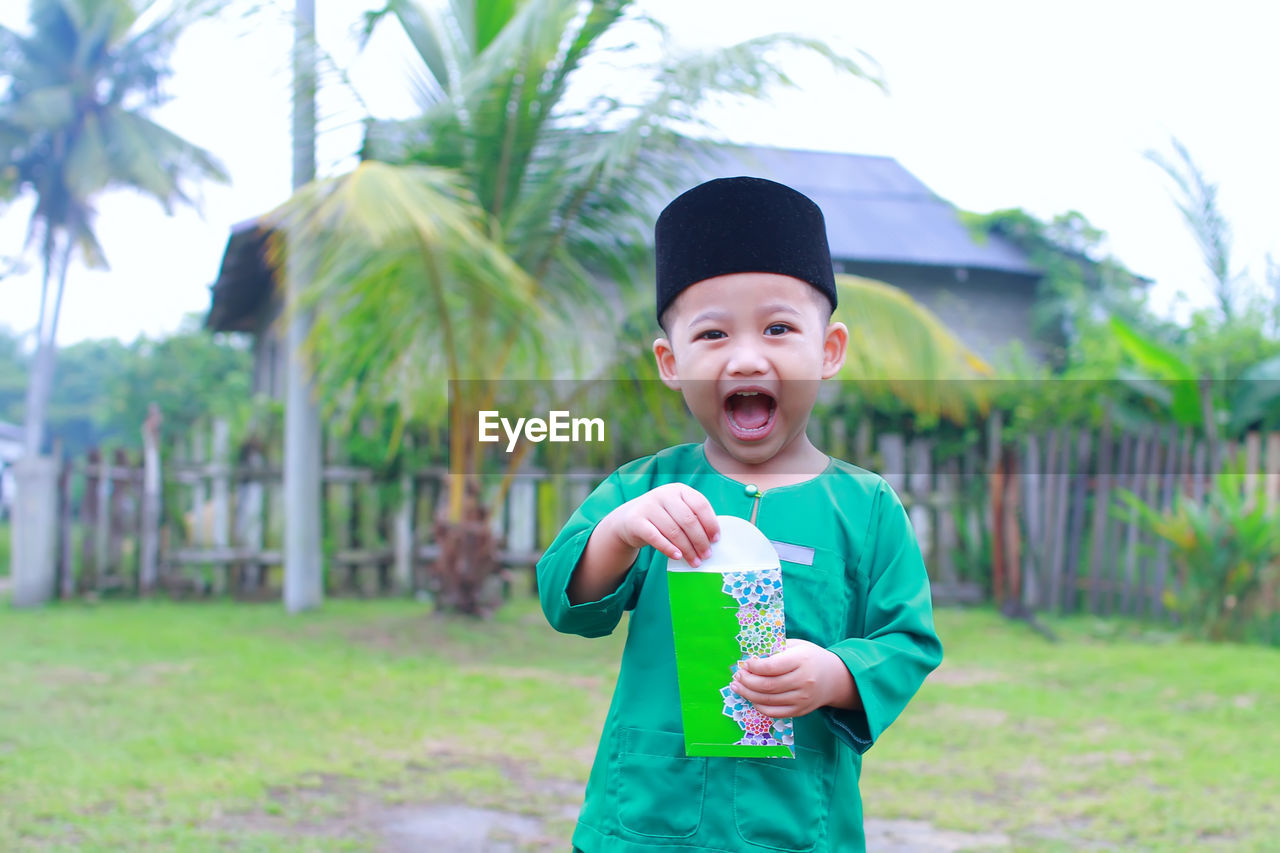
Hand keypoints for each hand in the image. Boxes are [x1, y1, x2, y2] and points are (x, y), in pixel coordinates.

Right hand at [601, 483, 719, 566]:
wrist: (628, 520)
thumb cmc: (661, 517)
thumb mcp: (676, 510)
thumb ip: (693, 518)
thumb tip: (712, 539)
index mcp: (678, 489)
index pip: (700, 504)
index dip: (710, 523)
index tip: (715, 540)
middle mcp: (663, 494)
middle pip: (688, 520)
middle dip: (700, 540)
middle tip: (706, 555)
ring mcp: (648, 506)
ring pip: (674, 531)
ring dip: (687, 549)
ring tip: (695, 561)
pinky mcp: (636, 521)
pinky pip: (656, 538)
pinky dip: (669, 549)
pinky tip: (678, 557)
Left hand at [730, 638, 858, 717]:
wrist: (834, 678)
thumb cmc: (810, 658)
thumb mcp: (796, 646)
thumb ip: (775, 650)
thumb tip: (750, 659)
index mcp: (802, 660)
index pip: (771, 667)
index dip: (754, 666)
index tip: (746, 663)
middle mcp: (804, 681)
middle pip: (767, 686)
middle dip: (747, 681)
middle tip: (737, 676)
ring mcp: (802, 698)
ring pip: (768, 701)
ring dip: (748, 694)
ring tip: (737, 687)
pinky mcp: (800, 711)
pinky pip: (775, 713)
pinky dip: (759, 706)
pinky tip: (752, 698)